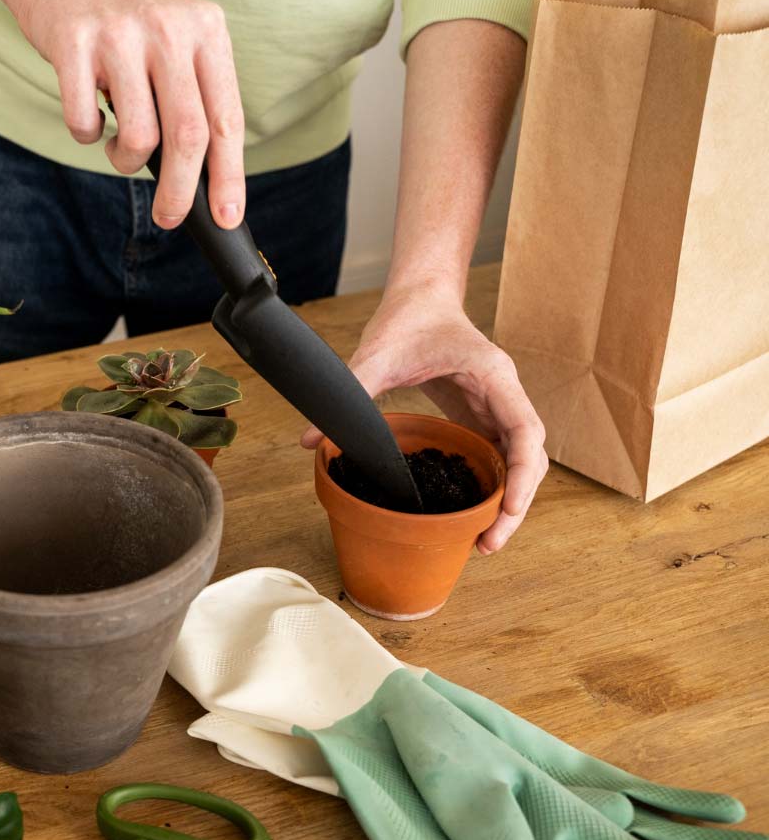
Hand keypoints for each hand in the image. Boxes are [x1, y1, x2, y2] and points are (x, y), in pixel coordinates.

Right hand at [0, 0, 244, 228]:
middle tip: (169, 216)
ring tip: (120, 148)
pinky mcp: (73, 44)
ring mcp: (119, 34)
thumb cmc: (128, 26)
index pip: (226, 118)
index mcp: (206, 30)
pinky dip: (88, 135)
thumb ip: (196, 96)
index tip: (227, 215)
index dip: (229, 174)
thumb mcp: (178, 42)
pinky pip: (85, 122)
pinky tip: (90, 116)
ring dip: (126, 160)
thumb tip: (208, 179)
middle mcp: (169, 28)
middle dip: (181, 191)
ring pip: (138, 135)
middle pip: (188, 135)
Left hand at [301, 282, 547, 552]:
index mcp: (494, 377)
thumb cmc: (407, 318)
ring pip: (515, 461)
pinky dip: (488, 486)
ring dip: (505, 500)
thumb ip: (350, 392)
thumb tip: (310, 440)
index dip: (523, 474)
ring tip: (482, 540)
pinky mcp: (478, 415)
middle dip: (516, 503)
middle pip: (529, 457)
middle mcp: (504, 394)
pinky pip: (492, 455)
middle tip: (489, 544)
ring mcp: (495, 407)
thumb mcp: (376, 354)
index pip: (526, 432)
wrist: (419, 295)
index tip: (507, 510)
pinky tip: (468, 513)